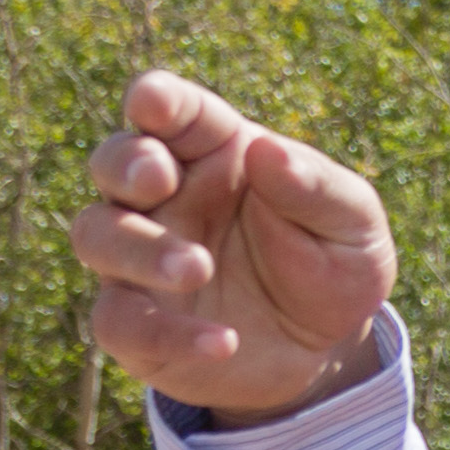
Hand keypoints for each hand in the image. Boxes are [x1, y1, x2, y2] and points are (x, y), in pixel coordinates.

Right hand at [70, 71, 397, 420]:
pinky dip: (163, 332)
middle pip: (113, 162)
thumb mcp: (353, 224)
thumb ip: (317, 187)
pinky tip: (221, 341)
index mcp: (213, 153)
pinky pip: (120, 323)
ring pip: (97, 235)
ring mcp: (140, 261)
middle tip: (157, 177)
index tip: (153, 102)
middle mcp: (165, 199)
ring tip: (198, 268)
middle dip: (125, 162)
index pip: (172, 109)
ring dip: (138, 247)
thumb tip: (269, 152)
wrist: (328, 350)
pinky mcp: (136, 326)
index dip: (156, 98)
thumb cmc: (335, 265)